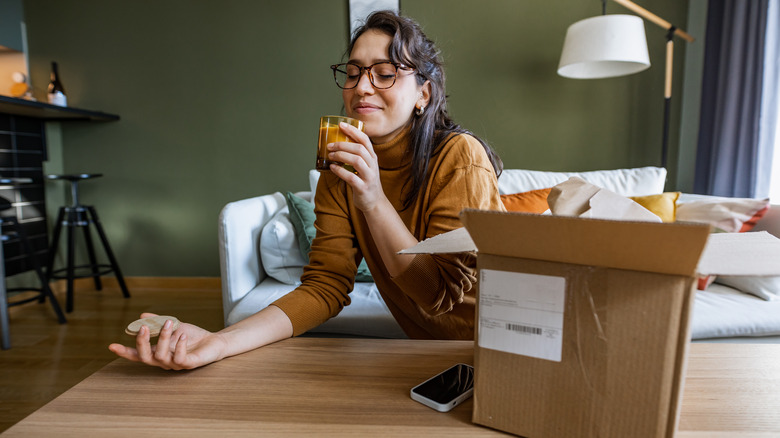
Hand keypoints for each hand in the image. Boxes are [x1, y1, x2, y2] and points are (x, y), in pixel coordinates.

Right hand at [108, 313, 226, 369]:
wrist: (213, 342)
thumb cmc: (191, 336)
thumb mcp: (173, 326)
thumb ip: (158, 322)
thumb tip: (141, 316)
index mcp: (158, 352)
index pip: (138, 354)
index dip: (125, 352)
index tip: (111, 345)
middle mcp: (164, 361)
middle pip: (146, 357)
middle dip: (142, 343)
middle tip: (143, 327)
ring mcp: (176, 364)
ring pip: (162, 355)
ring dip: (163, 338)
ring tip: (169, 323)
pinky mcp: (189, 364)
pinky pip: (180, 358)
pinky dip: (180, 346)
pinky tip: (183, 334)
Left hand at [327, 122, 387, 211]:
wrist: (375, 202)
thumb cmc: (366, 181)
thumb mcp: (366, 166)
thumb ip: (357, 156)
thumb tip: (338, 144)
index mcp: (372, 157)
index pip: (365, 140)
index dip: (353, 131)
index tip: (341, 125)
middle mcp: (372, 165)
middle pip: (359, 149)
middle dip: (343, 144)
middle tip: (330, 145)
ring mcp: (369, 176)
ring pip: (356, 160)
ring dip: (341, 156)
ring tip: (330, 155)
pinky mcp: (363, 187)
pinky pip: (350, 177)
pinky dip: (340, 171)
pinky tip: (332, 168)